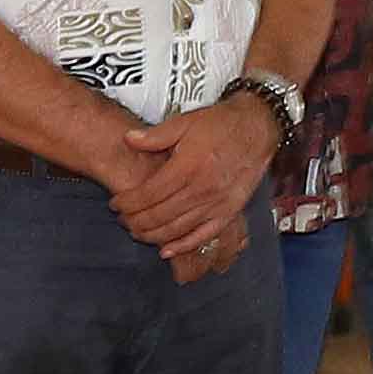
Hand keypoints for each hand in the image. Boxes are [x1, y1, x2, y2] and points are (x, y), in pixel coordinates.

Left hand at [118, 101, 274, 268]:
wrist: (257, 128)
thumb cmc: (222, 124)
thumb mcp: (185, 122)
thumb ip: (155, 135)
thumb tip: (128, 139)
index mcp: (187, 167)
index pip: (148, 194)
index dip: (128, 202)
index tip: (116, 204)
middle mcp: (201, 189)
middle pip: (159, 215)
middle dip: (135, 221)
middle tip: (122, 220)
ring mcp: (216, 203)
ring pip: (177, 229)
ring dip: (153, 235)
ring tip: (137, 233)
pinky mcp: (229, 211)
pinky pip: (203, 236)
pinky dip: (183, 246)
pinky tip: (166, 251)